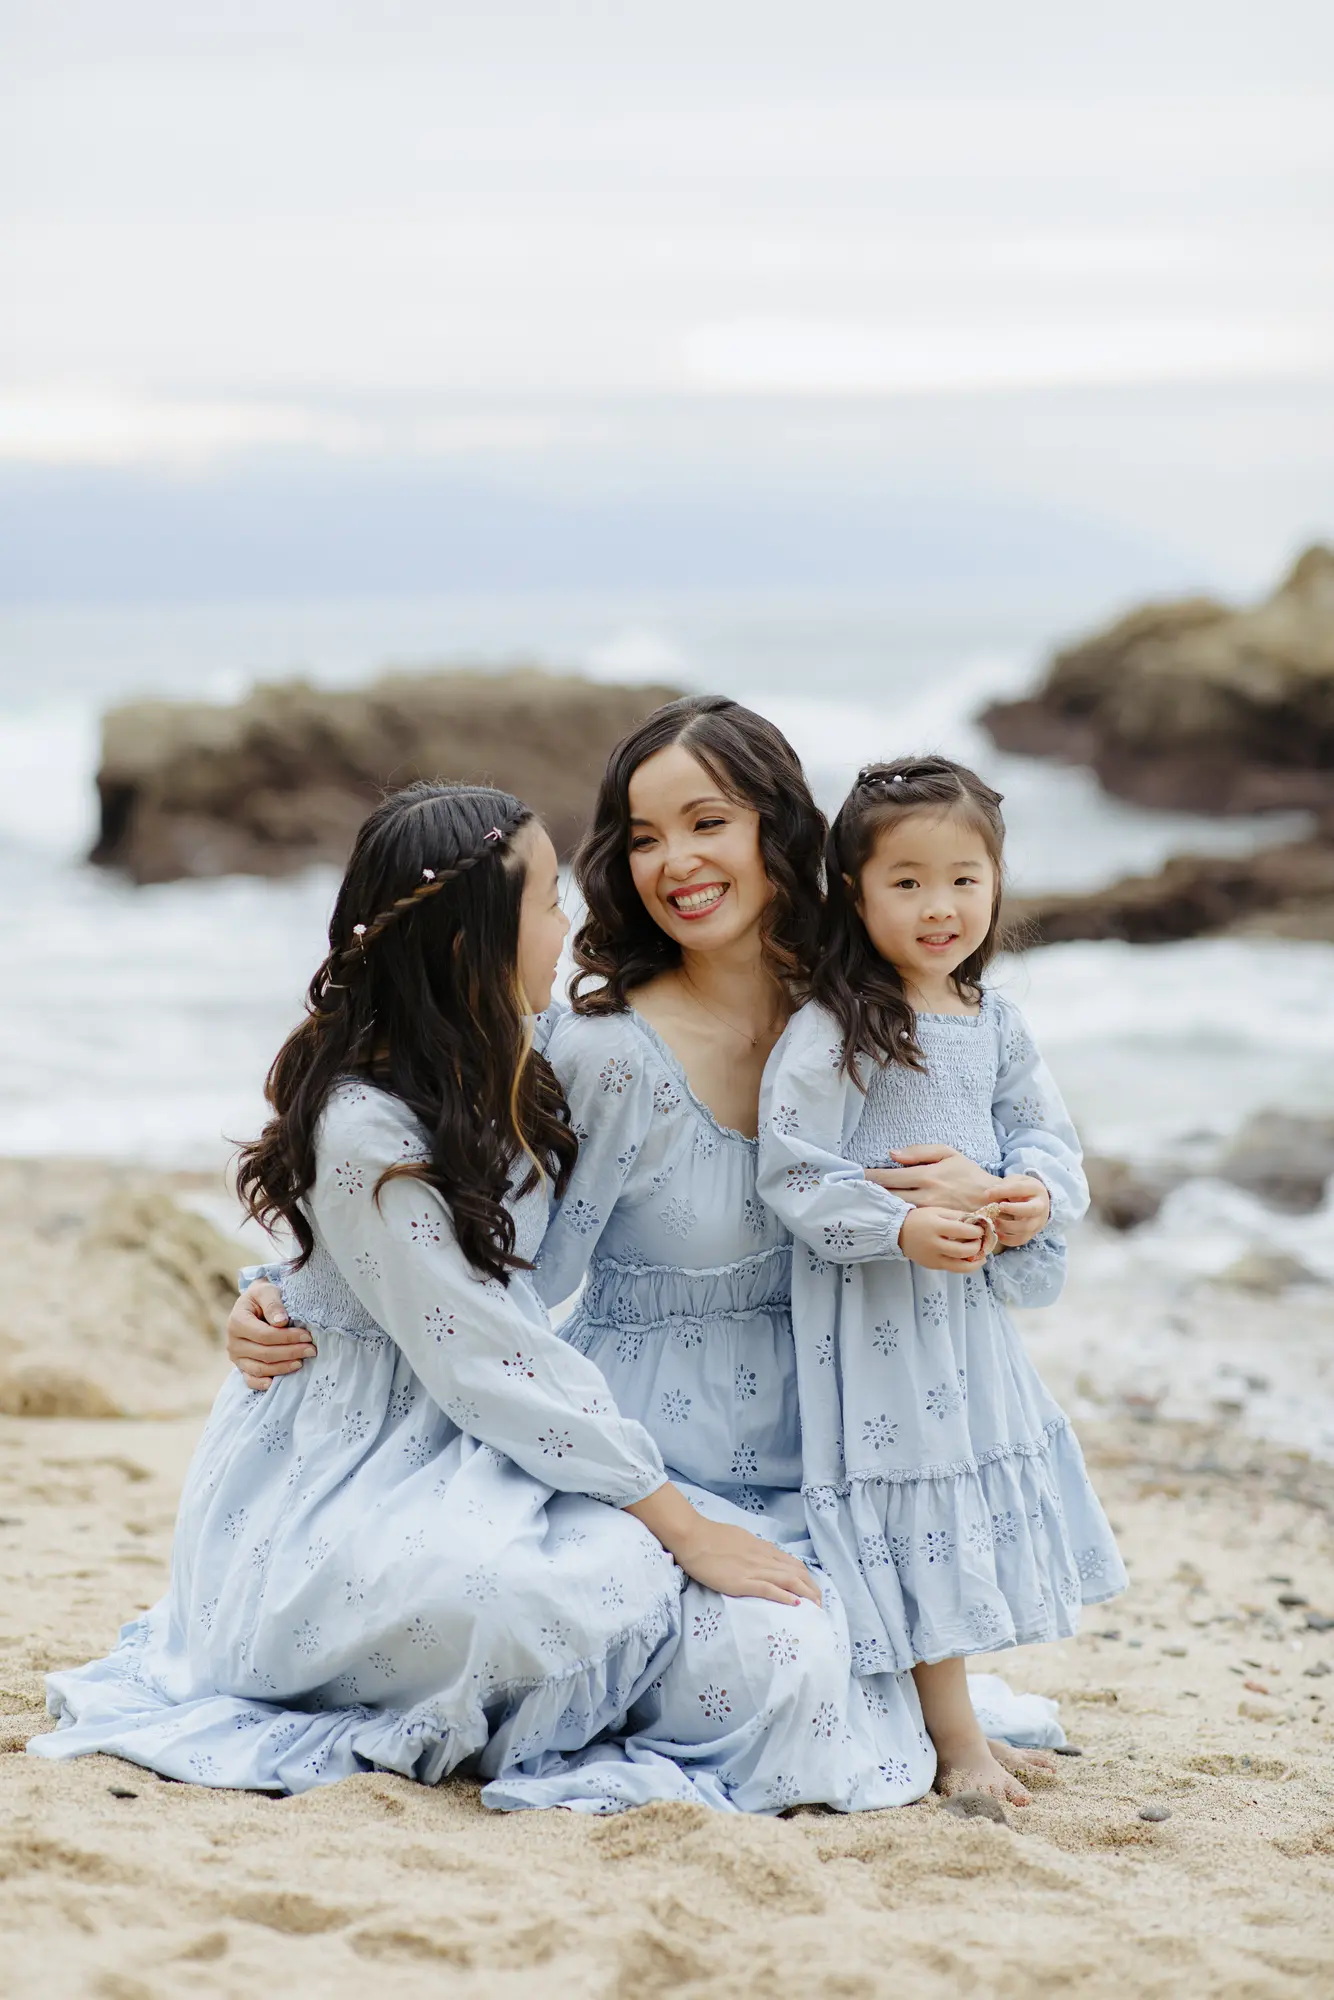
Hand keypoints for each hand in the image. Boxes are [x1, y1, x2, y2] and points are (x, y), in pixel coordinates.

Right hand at [227, 1281, 315, 1390]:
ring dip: (283, 1367)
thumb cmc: (262, 1296)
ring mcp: (236, 1357)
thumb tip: (281, 1322)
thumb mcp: (267, 1291)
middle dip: (290, 1352)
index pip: (265, 1335)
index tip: (308, 1336)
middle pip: (264, 1353)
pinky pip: (250, 1379)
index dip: (287, 1337)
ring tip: (302, 1362)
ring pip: (260, 1368)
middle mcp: (233, 1342)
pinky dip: (262, 1384)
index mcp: (237, 1321)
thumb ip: (273, 1304)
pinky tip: (275, 1383)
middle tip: (311, 1350)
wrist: (255, 1303)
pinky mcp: (241, 1366)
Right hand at [626, 1483, 821, 1606]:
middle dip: (812, 1588)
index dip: (806, 1577)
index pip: (792, 1563)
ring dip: (805, 1594)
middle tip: (820, 1603)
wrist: (692, 1537)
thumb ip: (751, 1549)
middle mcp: (762, 1557)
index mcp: (761, 1548)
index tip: (813, 1589)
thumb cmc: (710, 1536)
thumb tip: (759, 1556)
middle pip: (796, 1572)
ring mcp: (753, 1569)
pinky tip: (795, 1605)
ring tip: (816, 1607)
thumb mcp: (738, 1539)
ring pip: (788, 1580)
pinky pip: (768, 1589)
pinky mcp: (741, 1581)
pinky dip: (784, 1597)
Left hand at [867, 1145, 1002, 1212]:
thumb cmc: (969, 1175)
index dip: (870, 1176)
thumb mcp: (948, 1154)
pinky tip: (883, 1215)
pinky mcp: (932, 1224)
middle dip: (869, 1193)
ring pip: (895, 1210)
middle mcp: (924, 1196)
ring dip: (878, 1206)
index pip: (889, 1177)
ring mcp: (927, 1213)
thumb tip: (892, 1154)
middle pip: (887, 1196)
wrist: (993, 1201)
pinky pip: (907, 1220)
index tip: (856, 1175)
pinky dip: (893, 1217)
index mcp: (926, 1175)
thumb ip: (919, 1151)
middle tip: (852, 1190)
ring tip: (863, 1202)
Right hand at [898, 1205, 985, 1270]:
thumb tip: (978, 1220)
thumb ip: (957, 1216)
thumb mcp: (937, 1211)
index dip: (976, 1231)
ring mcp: (933, 1258)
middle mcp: (934, 1245)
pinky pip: (953, 1268)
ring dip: (975, 1262)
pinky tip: (970, 1260)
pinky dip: (965, 1265)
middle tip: (981, 1241)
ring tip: (982, 1257)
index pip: (962, 1231)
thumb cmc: (920, 1219)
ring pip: (960, 1267)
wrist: (899, 1233)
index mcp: (935, 1227)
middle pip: (963, 1251)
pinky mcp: (933, 1266)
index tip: (982, 1229)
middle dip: (977, 1246)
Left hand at [993, 1180, 1050, 1247]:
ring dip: (1007, 1226)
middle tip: (998, 1207)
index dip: (1002, 1191)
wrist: (1036, 1202)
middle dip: (1013, 1209)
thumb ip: (1003, 1186)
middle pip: (1031, 1209)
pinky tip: (997, 1232)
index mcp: (1036, 1189)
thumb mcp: (1013, 1182)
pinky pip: (1020, 1240)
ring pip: (1026, 1228)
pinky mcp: (1032, 1234)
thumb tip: (989, 1195)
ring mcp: (1038, 1222)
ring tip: (994, 1221)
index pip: (1020, 1189)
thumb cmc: (1020, 1190)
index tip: (986, 1194)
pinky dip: (1007, 1239)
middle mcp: (1041, 1206)